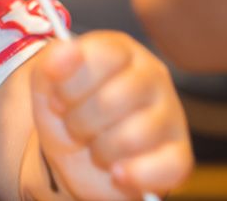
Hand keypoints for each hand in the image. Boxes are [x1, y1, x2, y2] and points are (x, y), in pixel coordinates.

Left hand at [31, 31, 192, 199]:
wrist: (74, 159)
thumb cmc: (66, 113)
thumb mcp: (46, 87)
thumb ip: (51, 63)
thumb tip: (67, 50)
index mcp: (121, 51)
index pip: (103, 56)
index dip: (72, 86)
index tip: (58, 102)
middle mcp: (153, 75)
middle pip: (114, 99)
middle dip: (81, 123)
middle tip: (76, 128)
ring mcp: (171, 114)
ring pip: (134, 137)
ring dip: (101, 152)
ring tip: (96, 148)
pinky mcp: (180, 154)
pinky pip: (166, 168)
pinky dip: (133, 176)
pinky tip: (117, 172)